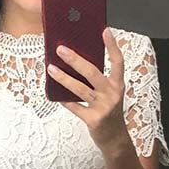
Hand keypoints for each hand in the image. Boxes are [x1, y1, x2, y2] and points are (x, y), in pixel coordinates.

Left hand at [47, 27, 129, 151]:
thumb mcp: (110, 94)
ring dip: (63, 78)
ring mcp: (103, 108)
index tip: (104, 30)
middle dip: (75, 60)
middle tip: (60, 49)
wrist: (115, 138)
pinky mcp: (94, 120)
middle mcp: (113, 95)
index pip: (118, 62)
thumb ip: (98, 79)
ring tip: (51, 68)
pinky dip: (63, 100)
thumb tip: (75, 60)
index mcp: (118, 85)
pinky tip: (53, 93)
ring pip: (80, 89)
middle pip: (93, 73)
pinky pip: (75, 107)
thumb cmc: (109, 111)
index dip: (112, 46)